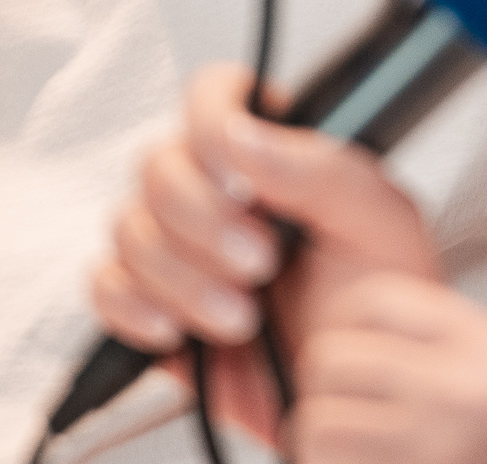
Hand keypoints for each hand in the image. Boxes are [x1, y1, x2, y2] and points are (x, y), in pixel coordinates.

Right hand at [89, 64, 447, 438]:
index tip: (241, 179)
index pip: (215, 94)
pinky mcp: (151, 303)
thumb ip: (317, 167)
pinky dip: (136, 308)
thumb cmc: (380, 300)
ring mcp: (179, 246)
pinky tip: (179, 329)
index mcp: (273, 149)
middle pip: (157, 165)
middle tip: (260, 262)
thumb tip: (241, 134)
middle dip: (202, 221)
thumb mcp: (377, 220)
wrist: (358, 392)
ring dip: (183, 278)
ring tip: (243, 317)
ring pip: (129, 229)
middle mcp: (217, 189)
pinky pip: (106, 288)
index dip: (210, 125)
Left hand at [293, 273, 486, 463]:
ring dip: (322, 434)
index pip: (377, 300)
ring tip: (347, 438)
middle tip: (341, 394)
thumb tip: (363, 329)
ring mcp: (432, 451)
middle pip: (332, 359)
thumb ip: (455, 341)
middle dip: (324, 379)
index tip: (344, 336)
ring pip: (318, 425)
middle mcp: (457, 397)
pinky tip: (364, 461)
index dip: (344, 315)